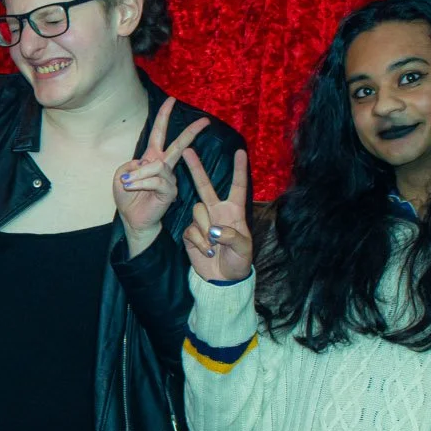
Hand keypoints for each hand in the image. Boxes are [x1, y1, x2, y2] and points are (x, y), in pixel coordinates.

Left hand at [115, 98, 210, 250]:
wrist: (133, 219)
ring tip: (127, 184)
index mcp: (151, 158)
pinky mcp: (170, 191)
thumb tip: (145, 165)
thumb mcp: (121, 176)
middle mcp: (163, 166)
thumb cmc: (128, 198)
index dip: (164, 116)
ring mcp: (169, 179)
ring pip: (157, 167)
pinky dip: (142, 183)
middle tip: (205, 120)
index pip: (159, 133)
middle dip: (190, 132)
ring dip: (138, 175)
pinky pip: (156, 180)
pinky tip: (132, 187)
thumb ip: (131, 166)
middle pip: (179, 145)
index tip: (171, 100)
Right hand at [179, 148, 252, 283]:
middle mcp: (217, 212)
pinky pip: (190, 230)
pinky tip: (206, 251)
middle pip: (205, 186)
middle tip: (187, 150)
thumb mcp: (243, 249)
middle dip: (196, 168)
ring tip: (214, 246)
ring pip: (197, 211)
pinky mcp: (190, 233)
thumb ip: (232, 236)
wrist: (222, 279)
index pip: (237, 187)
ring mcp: (202, 221)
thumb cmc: (238, 261)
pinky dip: (199, 241)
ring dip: (205, 229)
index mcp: (234, 211)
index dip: (239, 170)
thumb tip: (214, 229)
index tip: (240, 152)